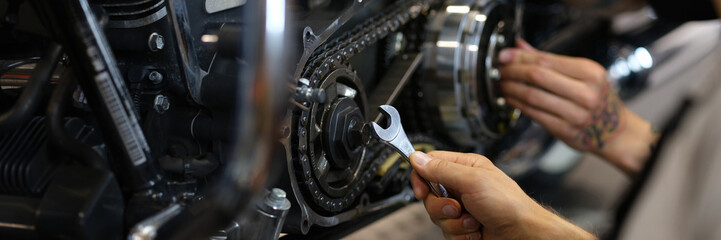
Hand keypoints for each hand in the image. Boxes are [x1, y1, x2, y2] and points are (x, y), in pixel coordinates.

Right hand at [410, 151, 595, 239]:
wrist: (523, 234)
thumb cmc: (508, 204)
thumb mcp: (473, 181)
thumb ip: (442, 169)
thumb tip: (417, 158)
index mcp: (464, 167)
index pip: (429, 165)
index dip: (420, 177)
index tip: (421, 190)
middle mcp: (461, 186)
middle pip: (429, 195)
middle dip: (442, 207)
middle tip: (458, 207)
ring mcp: (462, 208)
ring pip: (437, 217)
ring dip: (454, 223)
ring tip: (474, 222)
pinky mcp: (463, 226)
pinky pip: (447, 232)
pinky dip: (461, 235)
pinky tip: (476, 231)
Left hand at [498, 39, 657, 174]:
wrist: (614, 130)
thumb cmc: (596, 97)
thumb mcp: (581, 73)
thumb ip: (549, 60)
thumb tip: (519, 46)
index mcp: (590, 72)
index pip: (546, 60)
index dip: (520, 57)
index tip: (503, 56)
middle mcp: (585, 92)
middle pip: (537, 76)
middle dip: (512, 72)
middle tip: (499, 71)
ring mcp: (576, 113)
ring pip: (532, 96)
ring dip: (511, 89)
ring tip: (502, 84)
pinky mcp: (565, 130)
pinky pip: (534, 114)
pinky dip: (518, 105)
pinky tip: (510, 99)